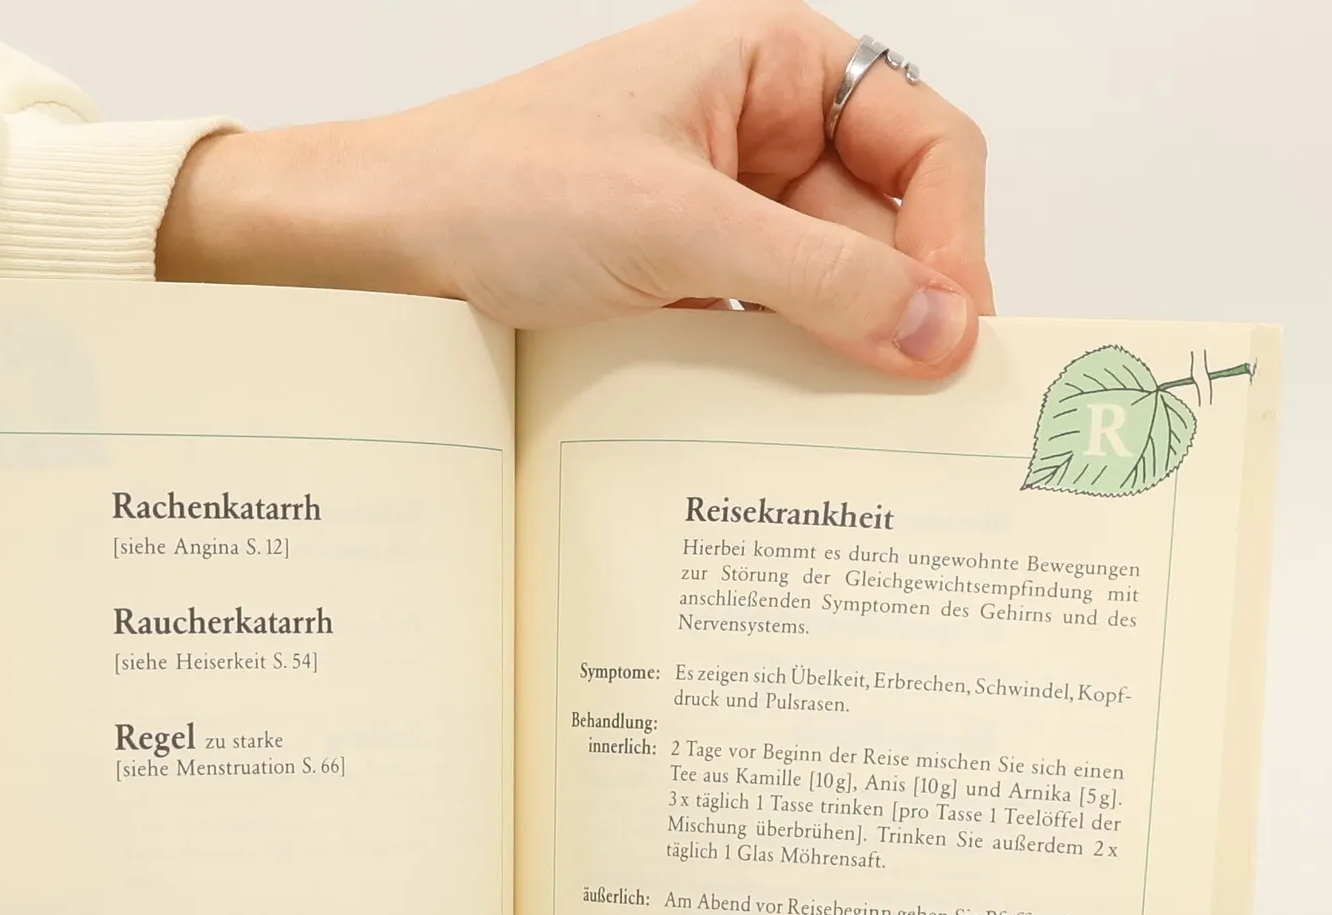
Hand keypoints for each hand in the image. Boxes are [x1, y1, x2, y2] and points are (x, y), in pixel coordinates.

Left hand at [158, 0, 990, 376]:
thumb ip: (821, 280)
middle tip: (918, 412)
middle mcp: (760, 136)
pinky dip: (785, 378)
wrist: (378, 247)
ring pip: (830, 293)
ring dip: (843, 355)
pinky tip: (788, 426)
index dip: (953, 238)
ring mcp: (721, 217)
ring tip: (856, 429)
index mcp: (775, 68)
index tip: (952, 335)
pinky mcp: (685, 287)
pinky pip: (768, 334)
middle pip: (887, 229)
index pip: (925, 145)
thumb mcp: (678, 227)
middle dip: (902, 312)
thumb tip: (941, 331)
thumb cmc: (498, 187)